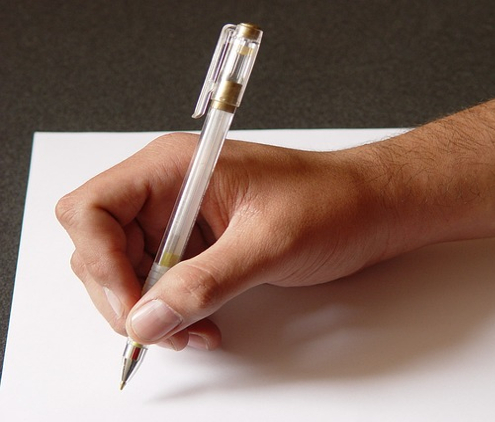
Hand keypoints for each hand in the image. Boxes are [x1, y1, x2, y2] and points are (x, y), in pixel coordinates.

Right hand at [56, 133, 393, 349]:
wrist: (370, 208)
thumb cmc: (333, 201)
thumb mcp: (269, 242)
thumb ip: (206, 283)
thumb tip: (147, 318)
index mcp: (175, 167)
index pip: (92, 209)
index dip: (99, 262)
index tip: (131, 306)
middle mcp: (171, 190)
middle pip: (101, 247)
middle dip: (124, 296)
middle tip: (159, 330)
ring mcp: (184, 218)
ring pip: (130, 272)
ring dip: (152, 312)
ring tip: (190, 333)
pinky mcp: (201, 244)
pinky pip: (164, 284)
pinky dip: (175, 312)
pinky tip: (202, 327)